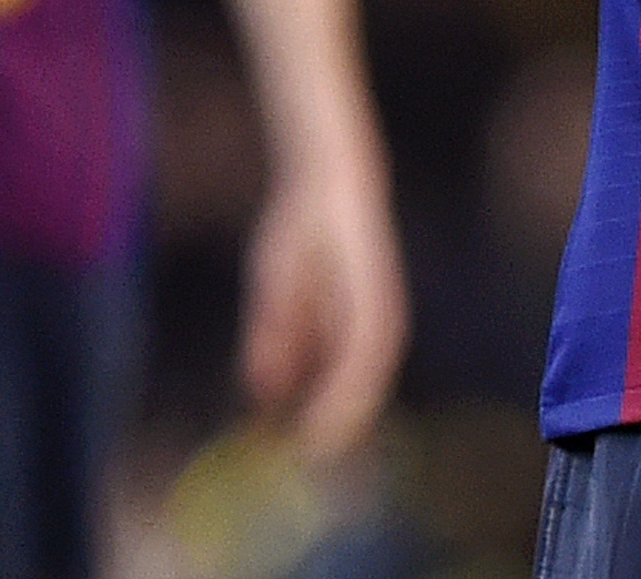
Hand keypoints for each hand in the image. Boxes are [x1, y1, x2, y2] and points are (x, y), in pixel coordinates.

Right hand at [239, 161, 411, 462]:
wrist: (322, 182)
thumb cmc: (301, 234)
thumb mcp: (276, 294)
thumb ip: (273, 341)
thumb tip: (262, 391)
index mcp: (351, 323)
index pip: (343, 384)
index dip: (324, 418)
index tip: (298, 450)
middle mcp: (371, 322)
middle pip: (359, 390)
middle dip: (333, 427)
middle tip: (303, 459)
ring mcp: (378, 311)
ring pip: (364, 379)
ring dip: (341, 414)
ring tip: (314, 445)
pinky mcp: (377, 298)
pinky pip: (365, 352)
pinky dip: (346, 383)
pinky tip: (324, 402)